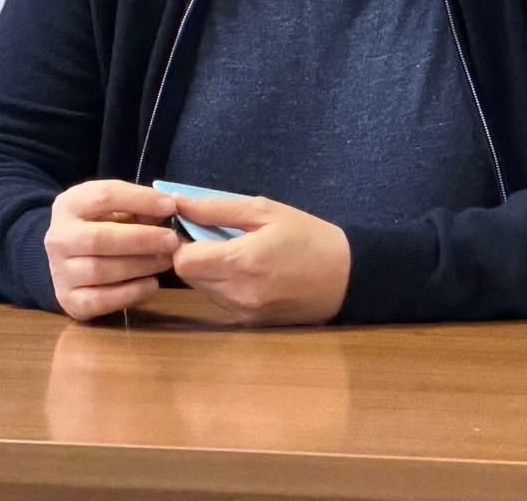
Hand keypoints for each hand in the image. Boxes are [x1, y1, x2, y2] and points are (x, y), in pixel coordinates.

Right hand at [44, 179, 181, 320]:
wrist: (70, 259)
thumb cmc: (101, 225)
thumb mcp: (115, 207)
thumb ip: (138, 207)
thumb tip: (166, 210)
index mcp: (69, 205)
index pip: (104, 196)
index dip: (140, 199)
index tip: (170, 207)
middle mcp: (58, 238)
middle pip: (99, 238)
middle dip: (141, 239)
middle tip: (172, 240)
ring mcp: (59, 272)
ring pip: (100, 270)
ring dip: (140, 266)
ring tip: (166, 260)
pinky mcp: (68, 300)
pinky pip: (99, 300)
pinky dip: (129, 293)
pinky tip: (152, 284)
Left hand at [169, 192, 350, 325]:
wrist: (347, 278)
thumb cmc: (309, 237)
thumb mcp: (267, 211)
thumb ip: (218, 208)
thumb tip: (179, 203)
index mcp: (240, 261)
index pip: (182, 261)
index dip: (180, 242)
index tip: (192, 227)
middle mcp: (237, 293)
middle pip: (188, 277)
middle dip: (193, 255)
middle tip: (213, 236)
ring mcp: (243, 312)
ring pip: (202, 290)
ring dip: (208, 271)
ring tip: (233, 252)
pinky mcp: (250, 323)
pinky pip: (220, 301)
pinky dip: (223, 285)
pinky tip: (246, 271)